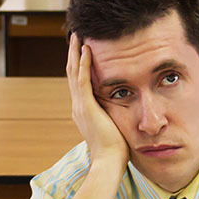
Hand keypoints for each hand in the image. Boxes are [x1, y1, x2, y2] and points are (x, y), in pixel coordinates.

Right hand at [67, 33, 128, 170]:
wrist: (109, 162)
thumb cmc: (116, 150)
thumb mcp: (114, 126)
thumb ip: (115, 115)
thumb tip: (127, 108)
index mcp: (84, 111)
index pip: (79, 82)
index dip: (79, 65)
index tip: (82, 50)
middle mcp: (78, 106)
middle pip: (72, 73)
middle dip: (73, 54)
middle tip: (75, 36)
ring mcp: (80, 106)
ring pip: (74, 73)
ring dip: (75, 53)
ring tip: (77, 36)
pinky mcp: (86, 107)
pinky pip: (82, 80)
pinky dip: (83, 64)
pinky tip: (86, 50)